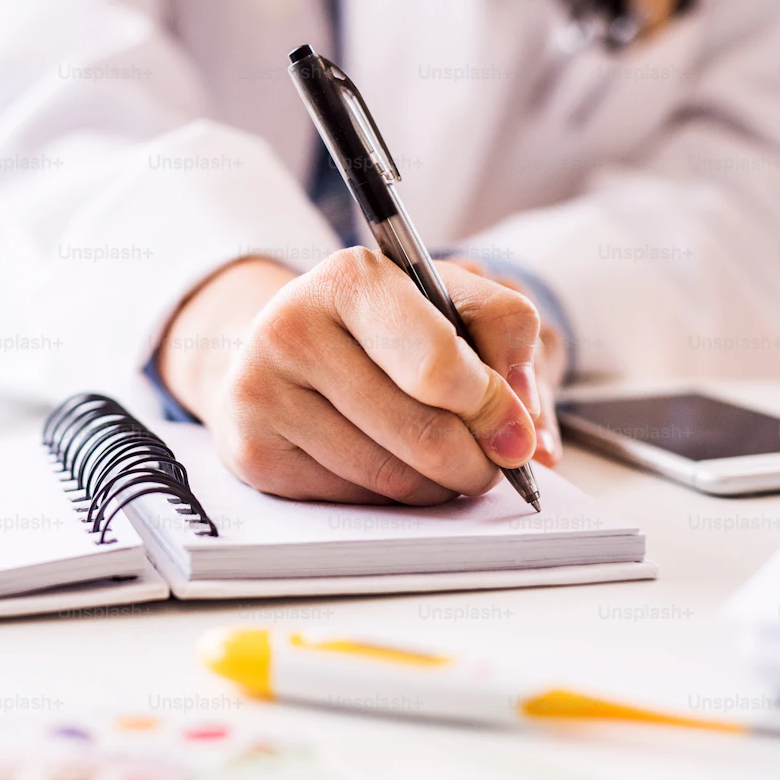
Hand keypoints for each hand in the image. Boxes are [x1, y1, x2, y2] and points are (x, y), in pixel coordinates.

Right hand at [157, 249, 555, 504]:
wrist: (280, 347)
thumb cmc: (379, 328)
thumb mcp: (447, 300)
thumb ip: (506, 338)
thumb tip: (527, 429)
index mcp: (350, 278)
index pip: (439, 363)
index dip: (491, 408)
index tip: (516, 433)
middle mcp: (291, 327)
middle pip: (423, 433)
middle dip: (476, 461)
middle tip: (492, 463)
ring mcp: (262, 392)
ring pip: (391, 477)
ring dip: (438, 485)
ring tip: (441, 461)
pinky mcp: (252, 451)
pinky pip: (353, 501)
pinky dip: (388, 498)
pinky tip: (386, 464)